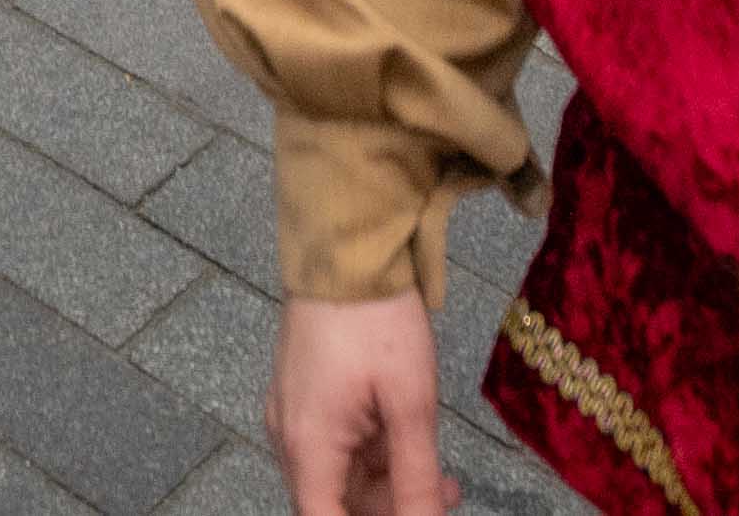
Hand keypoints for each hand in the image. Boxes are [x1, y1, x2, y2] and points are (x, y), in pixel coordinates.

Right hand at [269, 291, 453, 512]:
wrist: (346, 248)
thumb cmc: (378, 322)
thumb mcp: (409, 405)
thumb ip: (415, 478)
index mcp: (308, 446)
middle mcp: (290, 437)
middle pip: (335, 501)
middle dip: (390, 507)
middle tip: (448, 494)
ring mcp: (293, 413)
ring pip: (339, 474)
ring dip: (387, 481)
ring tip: (442, 474)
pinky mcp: (303, 394)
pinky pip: (336, 444)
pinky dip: (373, 452)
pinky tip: (408, 440)